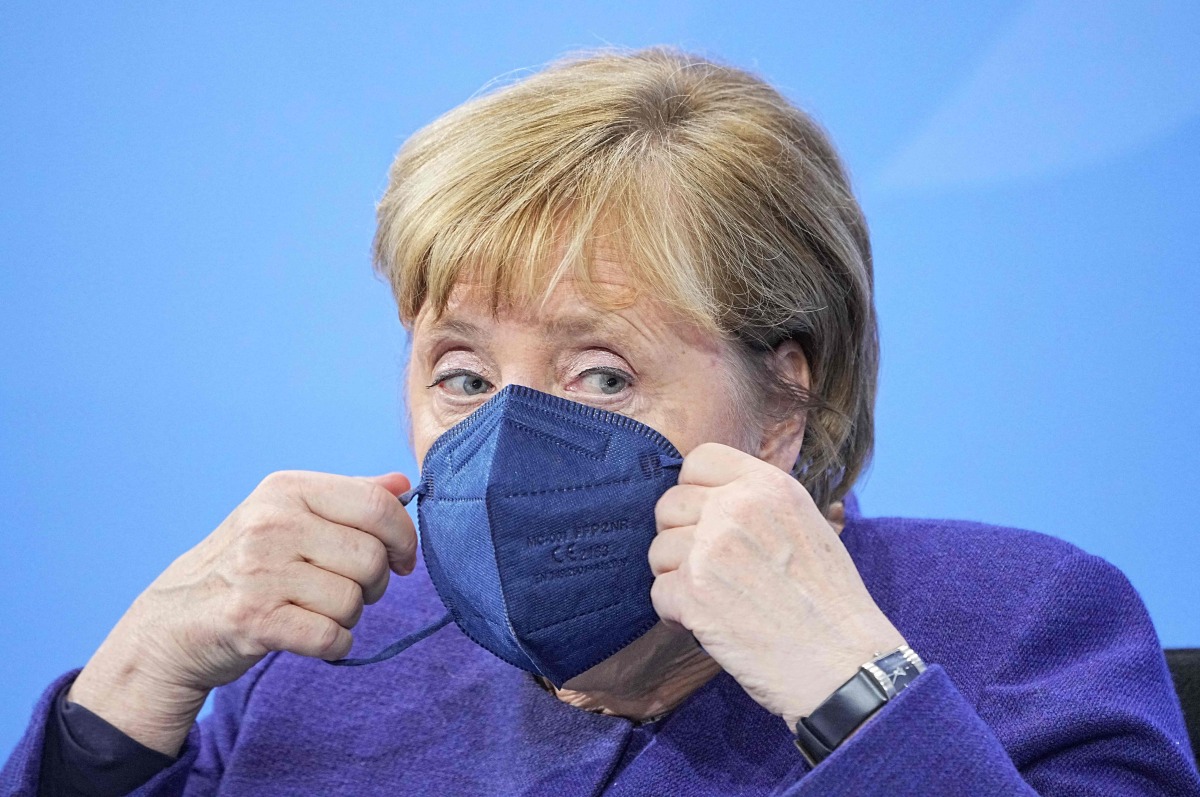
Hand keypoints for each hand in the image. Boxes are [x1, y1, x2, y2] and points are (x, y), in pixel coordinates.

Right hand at [67, 470, 416, 754]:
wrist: (174, 622)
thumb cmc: (247, 565)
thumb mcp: (289, 516)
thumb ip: (349, 498)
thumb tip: (403, 485)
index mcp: (285, 489)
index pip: (376, 506)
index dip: (404, 538)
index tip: (402, 560)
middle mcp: (270, 523)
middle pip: (370, 558)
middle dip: (375, 584)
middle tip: (352, 591)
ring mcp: (258, 571)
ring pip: (353, 601)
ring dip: (349, 617)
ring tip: (317, 611)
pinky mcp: (252, 619)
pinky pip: (331, 637)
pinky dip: (333, 645)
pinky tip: (312, 637)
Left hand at [648, 443, 905, 727]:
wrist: (844, 663)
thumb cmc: (831, 602)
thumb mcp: (809, 525)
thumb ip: (759, 503)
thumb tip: (712, 497)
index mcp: (768, 486)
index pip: (700, 459)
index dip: (697, 489)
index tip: (710, 518)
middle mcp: (735, 508)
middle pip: (670, 504)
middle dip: (682, 537)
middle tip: (712, 569)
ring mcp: (710, 549)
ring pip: (659, 550)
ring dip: (678, 577)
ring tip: (716, 599)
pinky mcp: (692, 593)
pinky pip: (658, 592)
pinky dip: (677, 614)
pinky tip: (711, 624)